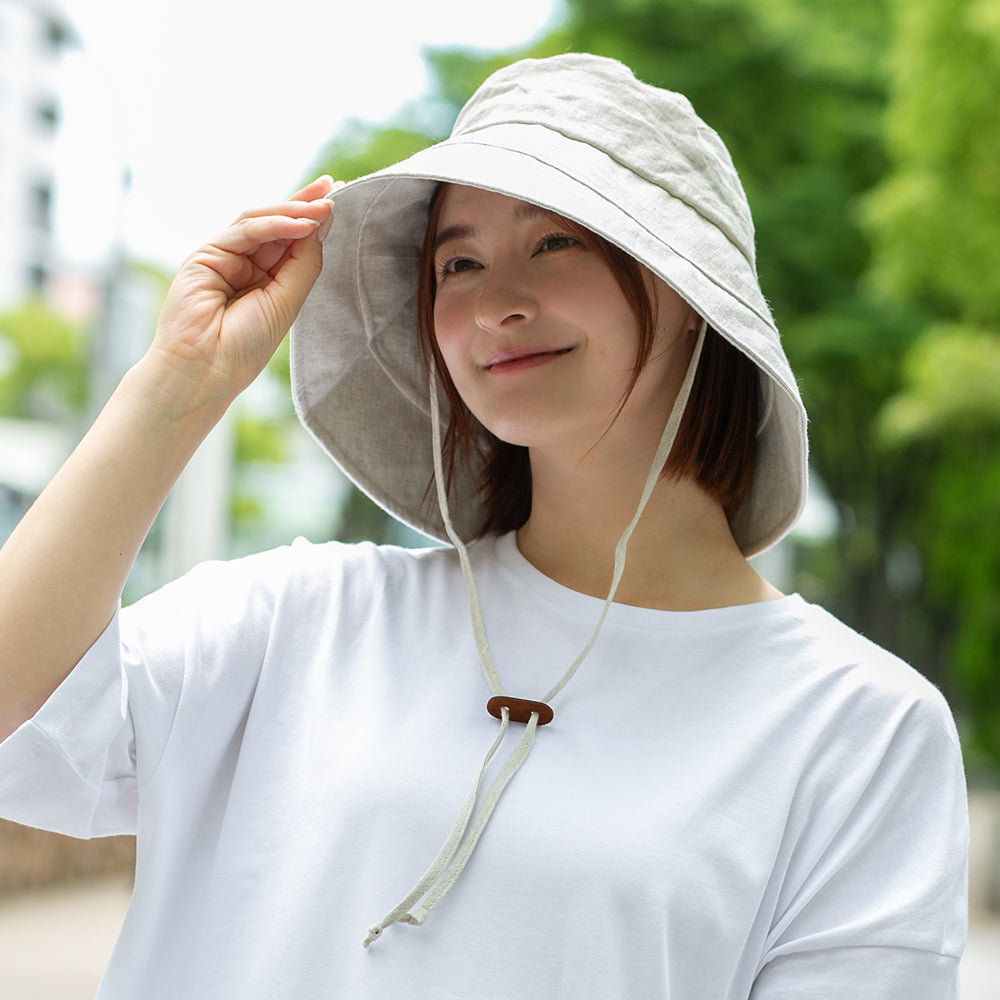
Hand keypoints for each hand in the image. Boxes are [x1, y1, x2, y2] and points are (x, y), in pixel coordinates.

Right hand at [149, 175, 338, 412]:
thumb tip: (321, 222)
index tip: (341, 199)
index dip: (315, 220)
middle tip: (334, 186)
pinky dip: (274, 224)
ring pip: (262, 221)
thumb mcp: (287, 302)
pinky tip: (301, 223)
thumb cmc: (244, 347)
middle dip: (306, 203)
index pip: (293, 241)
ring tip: (323, 204)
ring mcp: (224, 257)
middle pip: (278, 224)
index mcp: (266, 280)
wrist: (204, 370)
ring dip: (294, 210)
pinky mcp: (206, 254)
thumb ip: (303, 262)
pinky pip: (245, 231)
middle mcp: (245, 265)